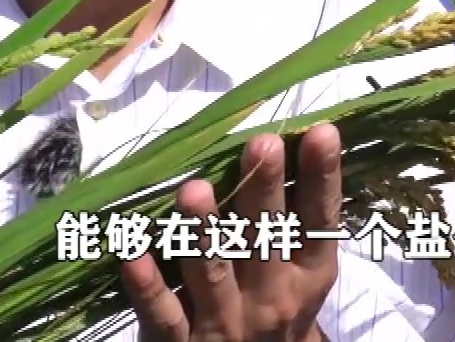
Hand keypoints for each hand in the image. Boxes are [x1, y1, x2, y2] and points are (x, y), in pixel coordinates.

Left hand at [122, 123, 343, 341]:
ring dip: (203, 231)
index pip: (319, 221)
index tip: (321, 132)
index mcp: (307, 273)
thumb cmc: (274, 305)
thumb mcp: (299, 270)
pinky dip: (149, 288)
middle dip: (264, 190)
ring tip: (194, 189)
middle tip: (263, 143)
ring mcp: (225, 322)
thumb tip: (288, 136)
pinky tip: (132, 257)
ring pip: (213, 273)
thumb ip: (293, 217)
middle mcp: (271, 297)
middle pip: (267, 239)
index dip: (321, 178)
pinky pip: (165, 315)